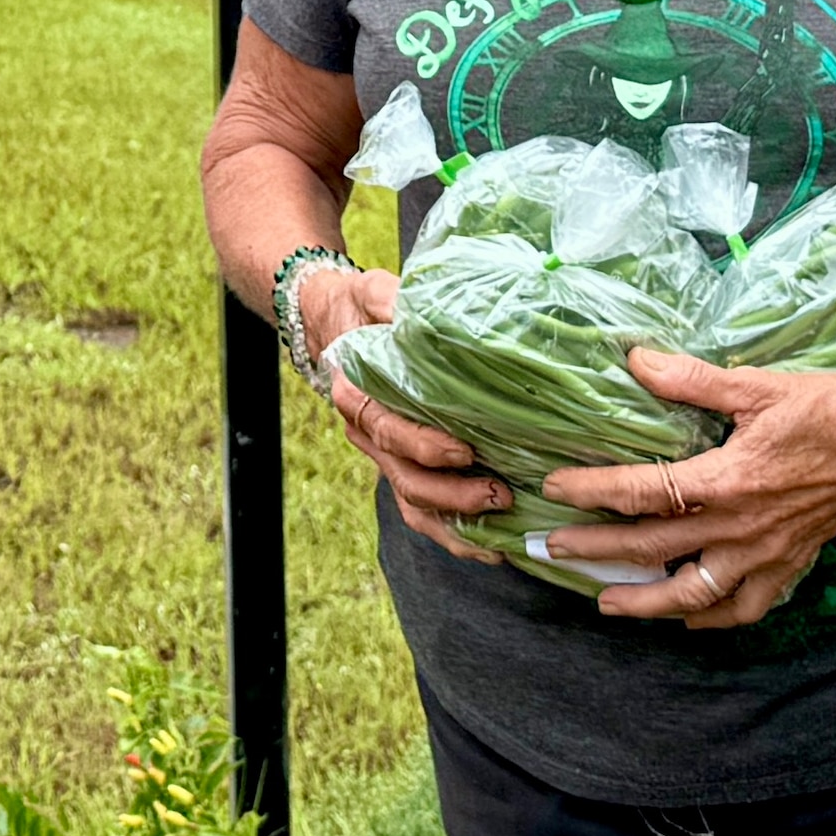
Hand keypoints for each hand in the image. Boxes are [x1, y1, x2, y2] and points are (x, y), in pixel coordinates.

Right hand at [290, 266, 513, 560]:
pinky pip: (423, 508)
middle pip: (407, 480)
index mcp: (356, 396)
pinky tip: (492, 543)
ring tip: (501, 538)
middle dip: (454, 496)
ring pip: (415, 505)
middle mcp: (367, 434)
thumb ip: (391, 301)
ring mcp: (385, 455)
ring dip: (457, 525)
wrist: (333, 322)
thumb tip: (422, 311)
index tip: (466, 451)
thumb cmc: (359, 306)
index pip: (389, 430)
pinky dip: (455, 531)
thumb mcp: (372, 292)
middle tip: (501, 495)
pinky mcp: (403, 464)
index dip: (425, 446)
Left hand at [532, 352, 835, 629]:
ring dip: (646, 602)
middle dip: (598, 551)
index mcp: (727, 480)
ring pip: (695, 594)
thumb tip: (636, 360)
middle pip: (654, 547)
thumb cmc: (831, 411)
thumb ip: (694, 380)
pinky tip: (689, 620)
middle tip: (553, 551)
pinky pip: (746, 606)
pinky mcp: (789, 565)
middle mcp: (741, 527)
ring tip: (606, 604)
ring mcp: (765, 554)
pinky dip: (714, 619)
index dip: (593, 491)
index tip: (554, 489)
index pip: (644, 491)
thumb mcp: (761, 386)